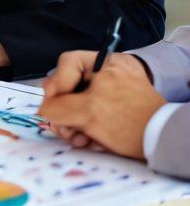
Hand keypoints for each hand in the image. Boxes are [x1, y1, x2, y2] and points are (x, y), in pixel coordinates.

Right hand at [39, 52, 164, 157]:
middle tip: (61, 128)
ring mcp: (113, 92)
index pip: (68, 63)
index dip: (56, 84)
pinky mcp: (115, 110)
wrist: (164, 144)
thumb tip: (41, 110)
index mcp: (107, 62)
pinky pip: (90, 113)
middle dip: (63, 110)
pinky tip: (86, 141)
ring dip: (71, 123)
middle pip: (71, 86)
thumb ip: (59, 107)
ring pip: (78, 102)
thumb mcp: (88, 112)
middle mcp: (109, 73)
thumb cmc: (129, 122)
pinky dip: (84, 127)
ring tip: (75, 138)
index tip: (52, 106)